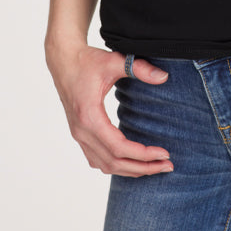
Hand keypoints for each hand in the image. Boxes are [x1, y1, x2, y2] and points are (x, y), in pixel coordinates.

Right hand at [46, 44, 173, 176]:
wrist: (64, 60)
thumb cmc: (87, 61)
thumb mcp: (115, 61)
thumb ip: (139, 68)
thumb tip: (164, 77)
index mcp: (89, 117)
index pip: (119, 148)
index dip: (143, 154)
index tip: (164, 153)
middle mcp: (82, 131)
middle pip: (114, 162)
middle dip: (142, 167)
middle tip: (167, 165)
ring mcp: (79, 135)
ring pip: (105, 165)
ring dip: (130, 170)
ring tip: (154, 166)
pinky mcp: (80, 134)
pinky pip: (97, 159)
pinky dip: (116, 165)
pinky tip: (132, 162)